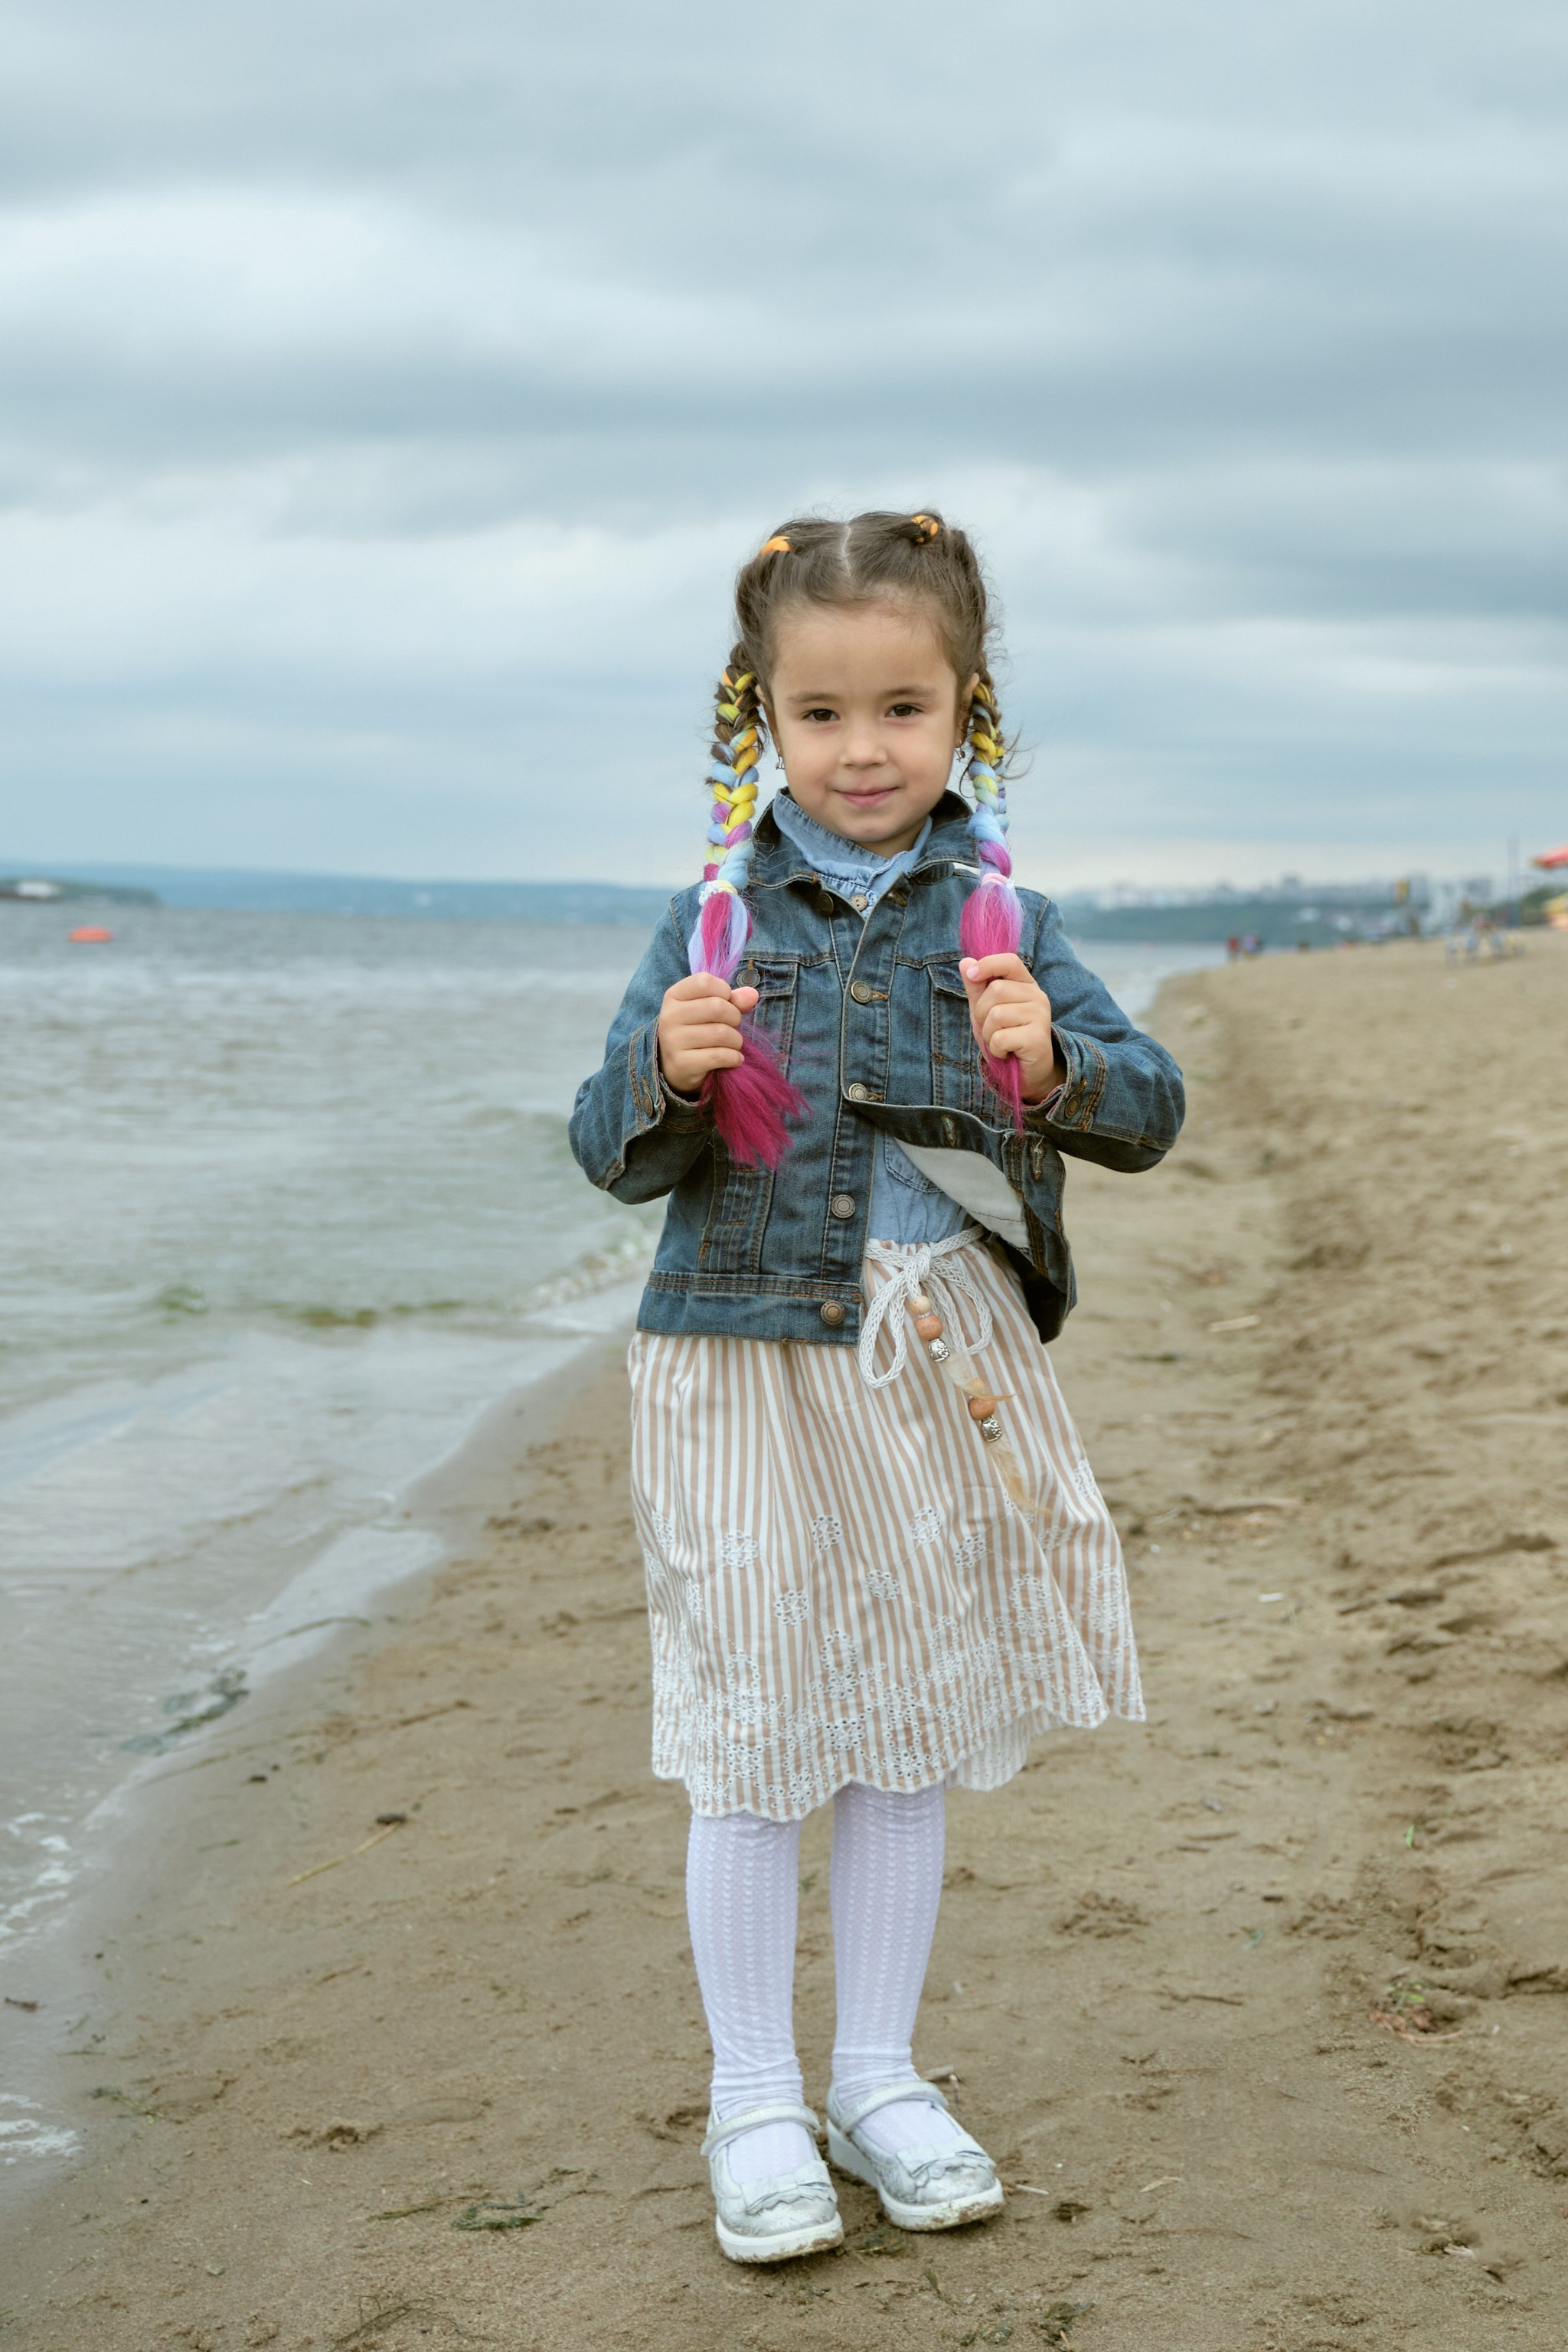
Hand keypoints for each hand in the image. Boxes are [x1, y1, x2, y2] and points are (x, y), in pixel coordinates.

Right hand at [656, 972, 760, 1094]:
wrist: (674, 1066)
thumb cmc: (696, 1030)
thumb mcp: (709, 1009)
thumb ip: (732, 999)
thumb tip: (752, 995)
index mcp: (673, 996)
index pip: (704, 982)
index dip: (724, 990)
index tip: (726, 1001)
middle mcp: (669, 1016)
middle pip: (716, 1007)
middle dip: (734, 1017)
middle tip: (732, 1026)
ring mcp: (673, 1041)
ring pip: (721, 1033)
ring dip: (736, 1040)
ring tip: (733, 1044)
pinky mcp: (682, 1063)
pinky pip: (719, 1056)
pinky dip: (734, 1058)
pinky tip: (734, 1059)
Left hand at [959, 953, 1062, 1102]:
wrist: (1026, 1072)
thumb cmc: (1006, 1038)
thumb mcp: (985, 1010)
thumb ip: (976, 987)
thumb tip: (965, 962)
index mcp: (1026, 985)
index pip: (1010, 961)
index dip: (988, 964)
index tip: (972, 974)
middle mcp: (1037, 997)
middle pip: (996, 991)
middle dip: (982, 1013)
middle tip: (992, 1029)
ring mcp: (1040, 1017)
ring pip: (996, 1015)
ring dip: (988, 1034)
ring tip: (1000, 1042)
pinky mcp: (1037, 1038)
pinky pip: (1000, 1038)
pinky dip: (995, 1049)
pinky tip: (1006, 1052)